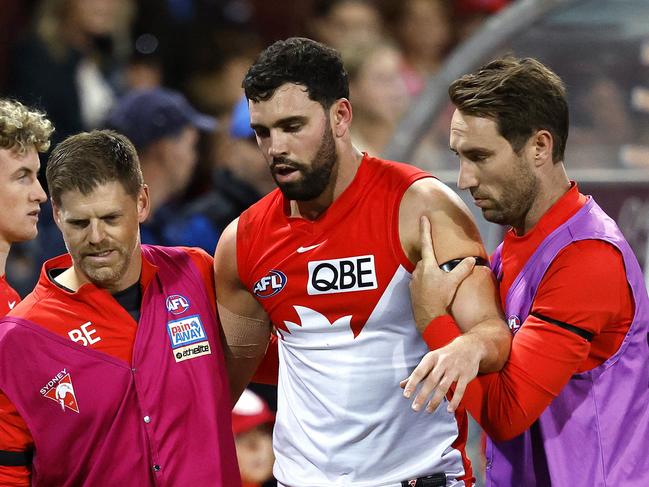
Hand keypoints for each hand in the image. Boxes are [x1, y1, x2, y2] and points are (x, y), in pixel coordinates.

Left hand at [400, 334, 480, 412]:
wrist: (468, 346)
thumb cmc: (445, 356)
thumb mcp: (430, 360)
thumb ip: (417, 374)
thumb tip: (401, 385)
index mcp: (431, 358)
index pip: (419, 372)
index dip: (412, 384)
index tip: (406, 396)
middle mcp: (442, 363)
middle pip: (431, 381)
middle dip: (422, 395)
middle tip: (415, 408)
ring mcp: (455, 369)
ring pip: (444, 386)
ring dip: (436, 400)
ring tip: (428, 410)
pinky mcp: (466, 375)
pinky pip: (460, 390)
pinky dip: (455, 401)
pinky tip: (449, 410)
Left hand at [409, 216, 475, 332]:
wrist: (429, 318)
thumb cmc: (440, 298)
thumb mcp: (454, 282)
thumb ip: (463, 269)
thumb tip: (471, 259)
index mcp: (427, 265)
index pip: (426, 242)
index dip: (425, 229)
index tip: (423, 217)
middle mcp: (418, 270)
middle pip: (425, 260)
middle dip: (433, 262)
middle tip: (442, 271)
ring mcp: (413, 281)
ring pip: (422, 271)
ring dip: (429, 273)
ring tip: (439, 284)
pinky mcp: (412, 290)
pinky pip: (419, 282)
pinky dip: (426, 283)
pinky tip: (433, 291)